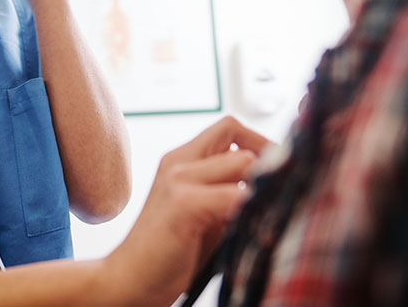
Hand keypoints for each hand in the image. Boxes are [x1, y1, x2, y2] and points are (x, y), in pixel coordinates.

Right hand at [103, 116, 269, 305]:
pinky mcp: (183, 204)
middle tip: (278, 193)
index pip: (230, 127)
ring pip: (243, 162)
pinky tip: (253, 229)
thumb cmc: (170, 252)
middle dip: (267, 163)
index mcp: (182, 159)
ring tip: (265, 213)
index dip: (259, 143)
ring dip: (261, 188)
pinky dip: (252, 209)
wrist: (129, 281)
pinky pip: (235, 195)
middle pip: (238, 137)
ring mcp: (179, 180)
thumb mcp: (205, 213)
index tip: (276, 172)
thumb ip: (229, 190)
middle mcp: (178, 162)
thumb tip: (276, 181)